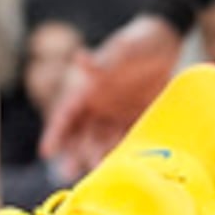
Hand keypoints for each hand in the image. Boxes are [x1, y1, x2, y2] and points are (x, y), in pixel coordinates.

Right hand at [41, 15, 183, 174]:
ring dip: (97, 157)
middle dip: (74, 154)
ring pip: (100, 142)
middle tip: (70, 174)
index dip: (54, 132)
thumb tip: (80, 58)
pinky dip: (123, 153)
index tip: (46, 151)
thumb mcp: (124, 47)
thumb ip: (105, 59)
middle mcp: (96, 105)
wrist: (169, 43)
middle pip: (79, 134)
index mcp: (85, 87)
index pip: (64, 113)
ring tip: (99, 173)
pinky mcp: (135, 121)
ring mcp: (115, 115)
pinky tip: (125, 166)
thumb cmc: (139, 40)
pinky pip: (126, 141)